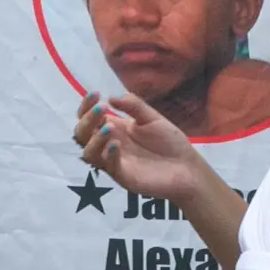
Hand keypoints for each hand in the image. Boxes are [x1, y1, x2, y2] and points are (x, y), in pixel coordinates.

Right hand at [74, 91, 204, 203]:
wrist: (187, 167)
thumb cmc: (169, 142)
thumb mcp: (152, 118)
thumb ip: (134, 106)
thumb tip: (112, 97)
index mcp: (115, 128)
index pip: (90, 118)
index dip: (86, 106)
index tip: (95, 94)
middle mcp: (109, 144)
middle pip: (82, 134)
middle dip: (87, 120)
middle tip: (101, 109)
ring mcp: (114, 161)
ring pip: (88, 153)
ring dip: (95, 138)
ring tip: (109, 127)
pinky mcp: (122, 176)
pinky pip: (107, 166)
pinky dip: (108, 154)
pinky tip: (116, 144)